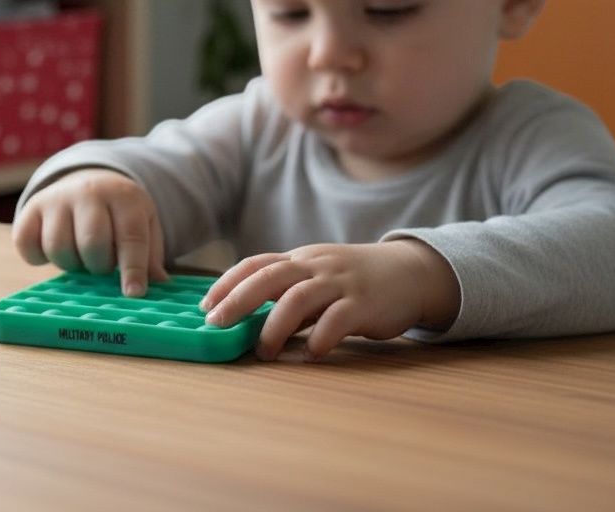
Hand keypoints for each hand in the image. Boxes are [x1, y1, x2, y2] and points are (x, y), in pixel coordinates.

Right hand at [12, 168, 168, 296]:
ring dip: (71, 263)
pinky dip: (37, 257)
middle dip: (98, 264)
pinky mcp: (30, 208)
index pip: (130, 235)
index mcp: (124, 196)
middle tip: (101, 262)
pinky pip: (27, 244)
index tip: (133, 293)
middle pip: (92, 243)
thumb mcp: (143, 225)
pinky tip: (51, 251)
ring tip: (80, 255)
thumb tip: (159, 285)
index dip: (133, 268)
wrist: (87, 181)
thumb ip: (150, 255)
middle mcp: (89, 192)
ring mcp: (57, 198)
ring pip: (58, 246)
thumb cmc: (119, 214)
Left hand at [198, 240, 460, 361]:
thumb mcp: (316, 278)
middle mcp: (315, 266)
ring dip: (276, 326)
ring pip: (299, 298)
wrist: (409, 273)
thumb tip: (244, 319)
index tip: (204, 307)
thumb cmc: (353, 281)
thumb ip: (285, 294)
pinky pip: (338, 318)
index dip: (227, 283)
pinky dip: (321, 336)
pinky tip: (311, 353)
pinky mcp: (365, 303)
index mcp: (299, 260)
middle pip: (269, 277)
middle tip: (218, 325)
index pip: (255, 264)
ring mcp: (340, 283)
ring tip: (264, 351)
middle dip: (239, 300)